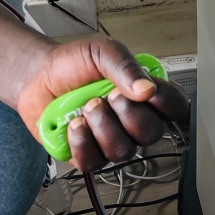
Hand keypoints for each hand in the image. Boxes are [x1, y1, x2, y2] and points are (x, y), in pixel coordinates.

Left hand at [17, 38, 188, 170]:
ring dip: (103, 127)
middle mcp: (133, 120)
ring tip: (87, 107)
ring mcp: (112, 140)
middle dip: (128, 114)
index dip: (167, 103)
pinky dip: (82, 143)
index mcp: (145, 93)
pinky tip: (74, 125)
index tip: (148, 91)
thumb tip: (146, 88)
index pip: (175, 106)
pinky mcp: (89, 155)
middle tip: (108, 96)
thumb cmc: (74, 64)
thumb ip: (125, 66)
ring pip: (124, 151)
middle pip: (152, 134)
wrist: (39, 78)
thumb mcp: (102, 51)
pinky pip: (95, 163)